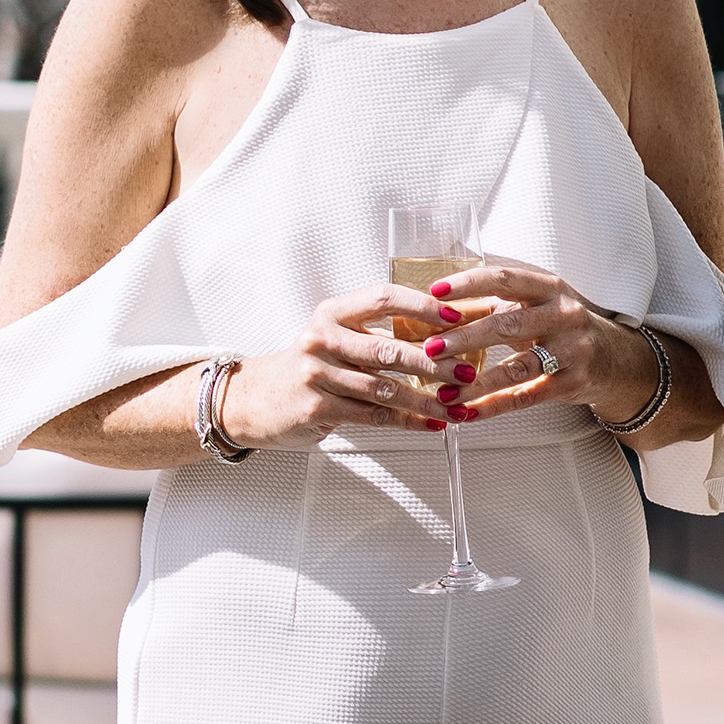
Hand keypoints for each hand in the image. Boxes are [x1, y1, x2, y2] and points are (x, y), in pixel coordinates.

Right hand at [214, 290, 460, 447]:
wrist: (256, 400)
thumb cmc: (309, 367)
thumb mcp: (335, 337)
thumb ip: (375, 333)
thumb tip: (440, 335)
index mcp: (332, 313)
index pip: (383, 299)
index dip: (422, 307)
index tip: (455, 317)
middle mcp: (322, 339)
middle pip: (390, 349)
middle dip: (435, 362)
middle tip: (467, 370)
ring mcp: (318, 374)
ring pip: (386, 388)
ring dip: (428, 399)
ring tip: (457, 404)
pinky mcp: (318, 407)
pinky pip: (374, 415)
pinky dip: (408, 421)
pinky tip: (432, 424)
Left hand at [416, 258, 659, 427]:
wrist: (618, 359)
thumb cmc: (565, 329)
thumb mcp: (536, 308)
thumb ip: (491, 307)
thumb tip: (438, 310)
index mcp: (549, 288)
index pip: (504, 278)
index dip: (469, 284)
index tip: (436, 293)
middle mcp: (563, 314)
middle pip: (507, 323)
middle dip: (465, 337)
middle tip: (430, 348)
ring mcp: (572, 349)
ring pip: (517, 366)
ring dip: (477, 381)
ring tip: (443, 391)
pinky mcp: (573, 382)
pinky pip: (527, 397)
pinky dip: (494, 406)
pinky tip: (467, 412)